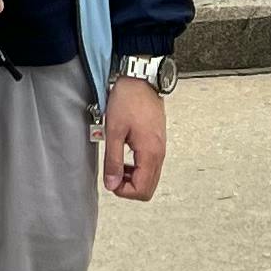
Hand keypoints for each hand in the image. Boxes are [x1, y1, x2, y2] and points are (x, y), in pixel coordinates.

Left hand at [100, 77, 168, 201]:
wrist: (140, 79)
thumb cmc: (128, 99)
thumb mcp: (114, 131)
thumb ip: (113, 160)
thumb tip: (112, 184)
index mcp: (150, 153)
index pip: (142, 190)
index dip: (123, 191)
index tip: (110, 179)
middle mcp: (159, 154)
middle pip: (148, 188)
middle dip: (129, 187)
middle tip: (113, 174)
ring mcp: (160, 148)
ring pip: (150, 177)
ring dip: (133, 177)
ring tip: (117, 163)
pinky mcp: (157, 141)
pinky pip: (151, 165)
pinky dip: (138, 168)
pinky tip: (124, 155)